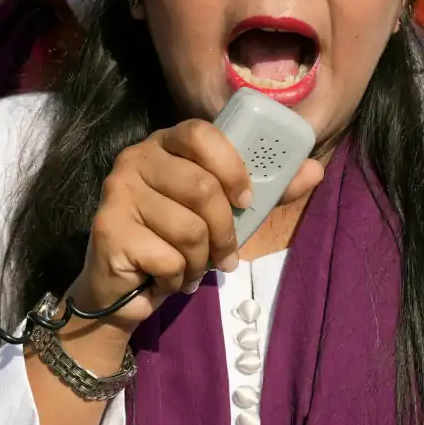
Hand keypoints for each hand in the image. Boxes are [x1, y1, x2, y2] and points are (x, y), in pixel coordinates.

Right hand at [66, 121, 321, 328]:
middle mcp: (135, 159)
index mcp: (165, 144)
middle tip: (225, 257)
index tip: (245, 200)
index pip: (201, 134)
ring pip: (188, 229)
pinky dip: (177, 279)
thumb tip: (315, 169)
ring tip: (190, 268)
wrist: (123, 290)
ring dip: (200, 261)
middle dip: (224, 233)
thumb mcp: (225, 213)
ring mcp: (117, 192)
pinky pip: (167, 259)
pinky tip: (165, 279)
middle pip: (201, 188)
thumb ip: (266, 190)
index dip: (231, 167)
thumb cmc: (176, 241)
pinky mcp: (108, 229)